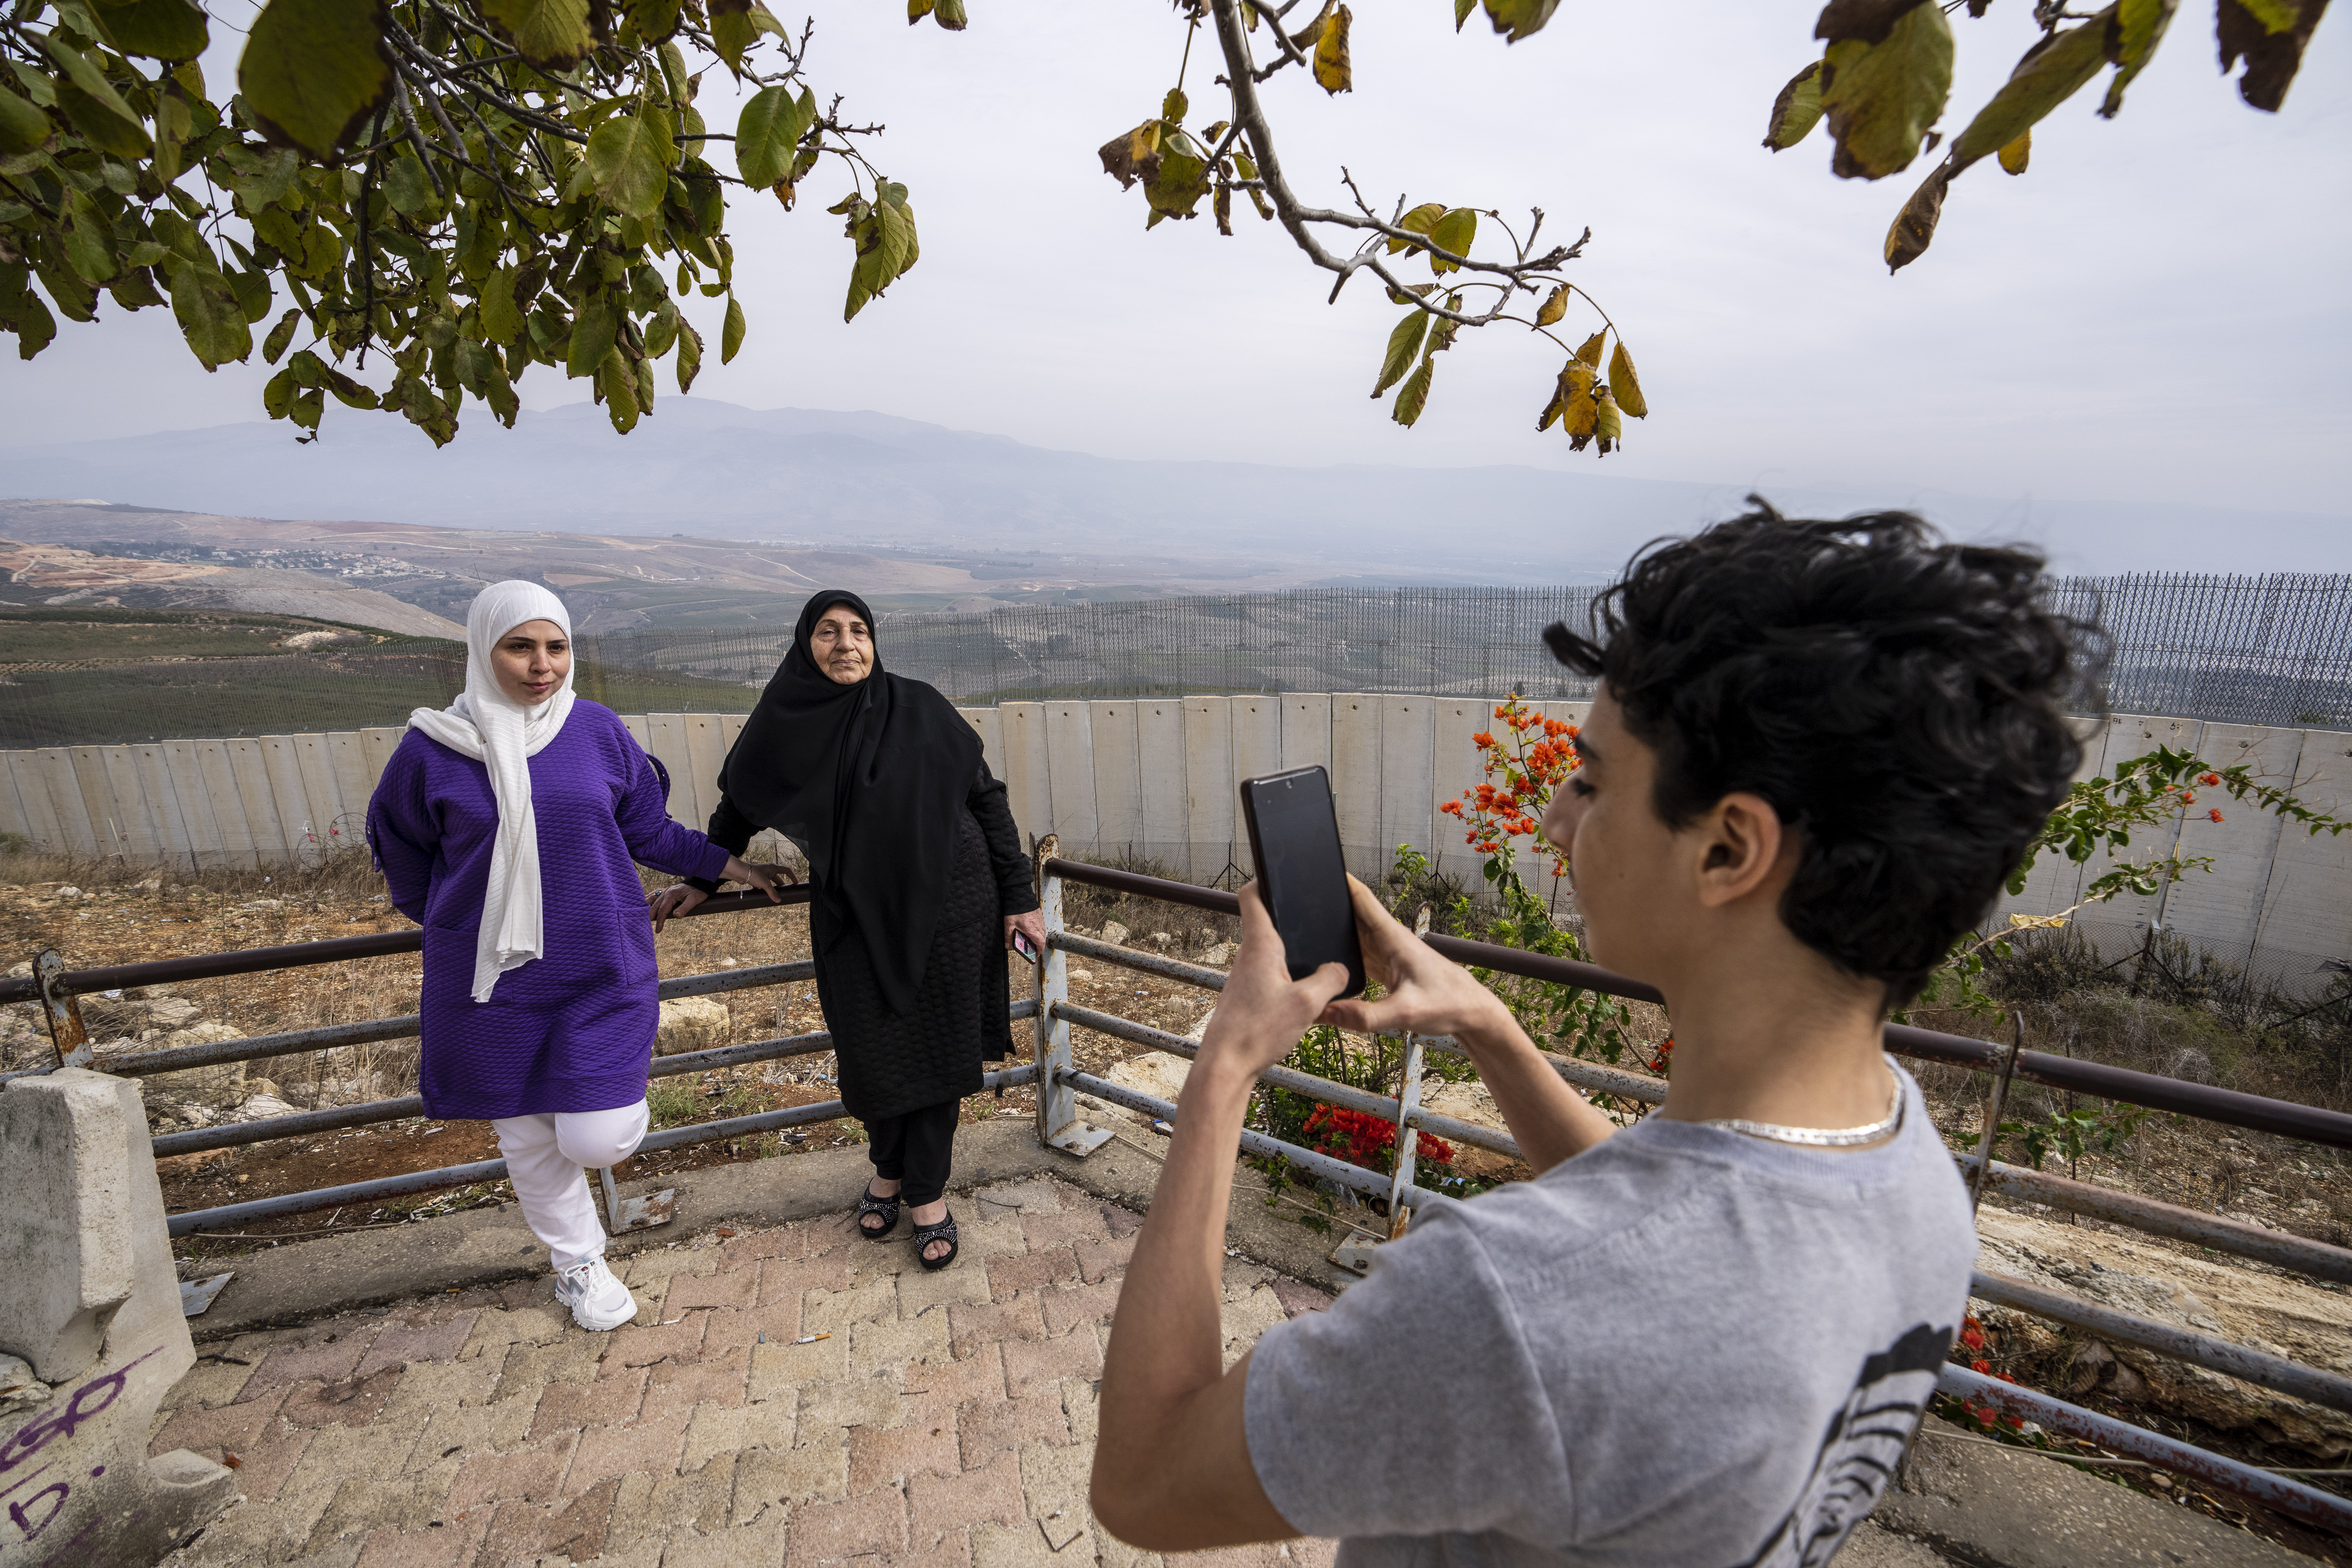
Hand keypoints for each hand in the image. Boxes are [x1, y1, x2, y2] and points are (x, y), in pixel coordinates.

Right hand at [649, 883, 706, 933]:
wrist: (700, 884)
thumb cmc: (697, 892)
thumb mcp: (694, 901)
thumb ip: (684, 908)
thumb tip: (675, 916)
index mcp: (671, 895)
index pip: (662, 910)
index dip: (660, 921)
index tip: (658, 930)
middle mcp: (666, 892)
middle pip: (655, 905)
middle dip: (649, 916)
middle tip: (644, 925)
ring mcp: (665, 890)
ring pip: (652, 898)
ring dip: (646, 906)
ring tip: (639, 913)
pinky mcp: (667, 890)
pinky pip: (655, 894)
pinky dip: (648, 898)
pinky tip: (644, 901)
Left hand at [725, 855, 793, 899]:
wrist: (739, 872)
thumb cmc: (753, 874)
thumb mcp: (765, 884)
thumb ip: (772, 892)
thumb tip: (778, 900)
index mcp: (774, 868)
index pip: (787, 871)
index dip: (793, 877)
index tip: (796, 883)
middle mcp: (769, 870)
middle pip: (779, 878)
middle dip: (782, 885)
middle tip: (785, 892)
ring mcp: (763, 874)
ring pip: (771, 882)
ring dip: (773, 888)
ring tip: (775, 895)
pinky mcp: (757, 878)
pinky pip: (764, 884)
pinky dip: (765, 889)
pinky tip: (765, 895)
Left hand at [1004, 908, 1045, 957]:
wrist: (1020, 896)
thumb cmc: (1015, 910)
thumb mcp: (1009, 925)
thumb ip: (1008, 936)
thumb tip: (1007, 945)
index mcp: (1032, 930)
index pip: (1040, 943)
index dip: (1039, 950)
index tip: (1036, 953)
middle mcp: (1038, 926)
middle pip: (1042, 938)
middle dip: (1038, 945)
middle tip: (1032, 947)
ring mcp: (1040, 920)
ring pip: (1043, 932)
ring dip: (1039, 937)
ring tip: (1031, 939)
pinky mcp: (1039, 915)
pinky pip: (1041, 926)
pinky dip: (1038, 930)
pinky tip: (1032, 929)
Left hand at [1193, 883, 1353, 1083]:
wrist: (1226, 1065)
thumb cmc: (1257, 1032)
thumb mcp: (1307, 1003)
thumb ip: (1330, 980)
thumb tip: (1341, 970)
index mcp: (1260, 946)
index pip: (1251, 897)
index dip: (1263, 880)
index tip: (1280, 875)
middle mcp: (1247, 957)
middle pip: (1265, 924)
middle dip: (1288, 920)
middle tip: (1314, 920)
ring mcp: (1244, 978)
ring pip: (1269, 954)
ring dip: (1289, 954)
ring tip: (1316, 962)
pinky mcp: (1246, 998)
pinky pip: (1269, 977)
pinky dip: (1286, 978)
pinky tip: (1302, 996)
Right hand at [1320, 875, 1515, 1042]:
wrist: (1473, 1014)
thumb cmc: (1448, 1005)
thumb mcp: (1406, 1014)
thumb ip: (1365, 1016)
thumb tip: (1326, 1012)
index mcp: (1393, 938)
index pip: (1363, 899)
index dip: (1341, 881)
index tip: (1318, 867)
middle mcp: (1389, 940)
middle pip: (1352, 914)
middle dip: (1328, 905)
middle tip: (1296, 898)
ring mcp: (1388, 953)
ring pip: (1354, 934)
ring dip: (1334, 927)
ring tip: (1302, 922)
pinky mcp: (1387, 967)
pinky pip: (1360, 953)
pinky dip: (1344, 952)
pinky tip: (1327, 956)